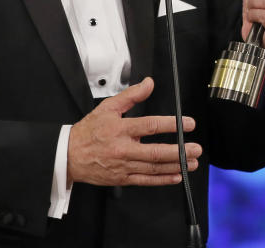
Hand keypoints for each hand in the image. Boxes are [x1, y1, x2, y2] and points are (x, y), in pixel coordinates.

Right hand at [66, 77, 201, 186]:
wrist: (69, 155)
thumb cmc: (89, 131)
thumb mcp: (108, 107)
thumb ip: (131, 95)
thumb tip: (149, 83)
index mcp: (120, 129)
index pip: (150, 126)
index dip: (171, 125)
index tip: (187, 124)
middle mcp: (123, 149)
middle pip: (155, 151)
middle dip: (179, 151)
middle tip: (195, 148)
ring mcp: (123, 166)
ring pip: (153, 168)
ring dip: (175, 166)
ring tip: (192, 162)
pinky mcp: (122, 179)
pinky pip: (145, 180)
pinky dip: (162, 180)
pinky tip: (176, 176)